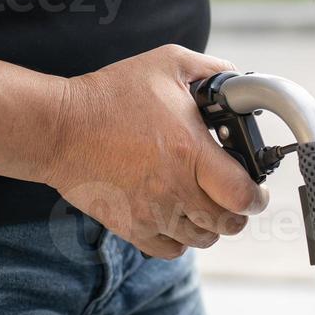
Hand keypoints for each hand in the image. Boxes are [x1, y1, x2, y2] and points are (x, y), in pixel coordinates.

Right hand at [41, 44, 267, 258]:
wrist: (57, 127)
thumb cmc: (111, 95)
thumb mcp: (168, 64)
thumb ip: (212, 71)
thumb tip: (239, 82)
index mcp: (192, 153)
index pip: (243, 195)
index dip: (257, 196)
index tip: (257, 190)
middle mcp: (176, 189)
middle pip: (227, 223)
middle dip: (238, 212)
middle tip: (234, 197)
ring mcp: (152, 212)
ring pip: (201, 238)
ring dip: (210, 225)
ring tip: (205, 204)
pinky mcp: (130, 227)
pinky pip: (170, 250)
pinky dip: (180, 239)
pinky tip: (177, 217)